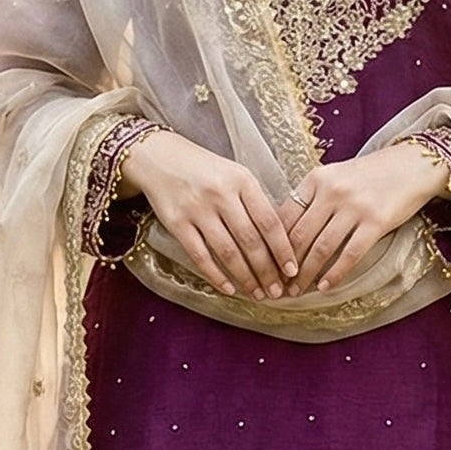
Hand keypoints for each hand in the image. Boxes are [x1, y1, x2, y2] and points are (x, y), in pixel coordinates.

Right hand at [119, 129, 297, 297]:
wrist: (158, 156)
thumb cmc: (204, 169)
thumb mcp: (235, 174)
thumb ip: (254, 202)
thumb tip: (278, 242)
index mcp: (242, 180)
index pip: (269, 221)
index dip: (283, 250)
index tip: (292, 270)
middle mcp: (221, 194)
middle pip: (250, 240)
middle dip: (266, 271)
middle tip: (277, 292)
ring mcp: (197, 209)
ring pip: (227, 252)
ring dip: (245, 277)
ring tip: (257, 294)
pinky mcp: (176, 222)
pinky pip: (200, 255)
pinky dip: (216, 276)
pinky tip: (229, 289)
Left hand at [281, 140, 449, 294]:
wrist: (412, 165)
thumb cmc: (370, 175)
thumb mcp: (335, 176)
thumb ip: (312, 198)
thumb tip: (285, 232)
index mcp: (316, 179)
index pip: (285, 216)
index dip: (272, 244)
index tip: (266, 264)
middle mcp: (332, 192)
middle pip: (299, 235)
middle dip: (285, 265)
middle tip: (278, 285)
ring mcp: (354, 207)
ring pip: (321, 248)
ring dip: (306, 274)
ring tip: (297, 291)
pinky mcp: (375, 222)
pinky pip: (349, 254)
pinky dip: (334, 274)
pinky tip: (325, 287)